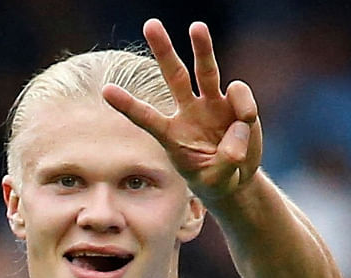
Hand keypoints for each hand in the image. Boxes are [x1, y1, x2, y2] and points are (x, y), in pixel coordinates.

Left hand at [102, 19, 262, 202]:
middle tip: (150, 24)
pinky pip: (239, 94)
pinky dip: (244, 106)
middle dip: (163, 50)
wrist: (237, 179)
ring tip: (196, 26)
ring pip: (206, 71)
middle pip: (174, 76)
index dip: (128, 105)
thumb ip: (226, 159)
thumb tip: (239, 125)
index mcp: (172, 134)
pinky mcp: (235, 103)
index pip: (146, 117)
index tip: (105, 90)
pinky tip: (245, 123)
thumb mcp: (217, 180)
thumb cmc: (216, 179)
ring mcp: (213, 104)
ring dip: (201, 48)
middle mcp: (189, 112)